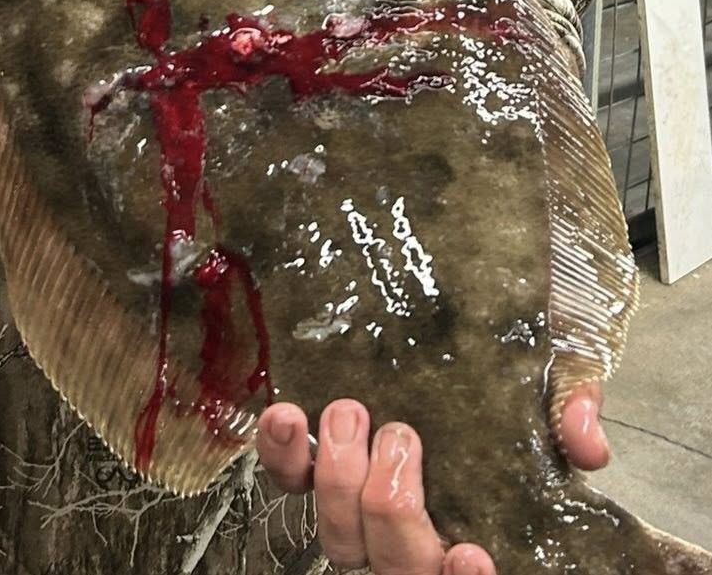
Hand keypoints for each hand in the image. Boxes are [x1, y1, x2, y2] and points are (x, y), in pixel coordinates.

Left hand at [256, 383, 607, 574]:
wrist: (454, 320)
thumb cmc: (508, 373)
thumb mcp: (551, 383)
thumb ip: (571, 410)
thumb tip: (588, 443)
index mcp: (477, 528)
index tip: (470, 550)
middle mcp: (418, 537)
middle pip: (395, 567)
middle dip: (392, 508)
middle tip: (401, 437)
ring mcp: (360, 510)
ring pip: (340, 540)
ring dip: (337, 480)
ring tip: (350, 414)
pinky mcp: (316, 468)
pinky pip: (289, 483)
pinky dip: (283, 456)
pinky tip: (287, 416)